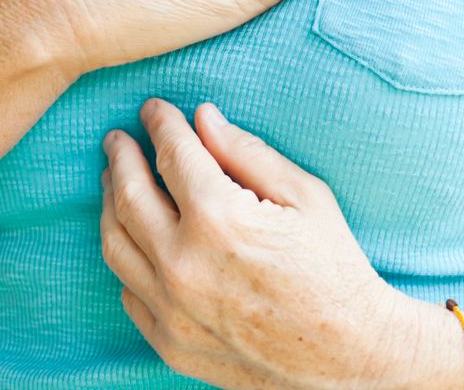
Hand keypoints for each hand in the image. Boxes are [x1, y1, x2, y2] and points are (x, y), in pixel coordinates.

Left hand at [99, 96, 428, 389]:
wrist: (353, 354)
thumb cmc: (336, 269)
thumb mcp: (305, 196)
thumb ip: (246, 153)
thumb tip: (203, 118)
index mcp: (219, 219)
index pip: (172, 154)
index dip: (159, 123)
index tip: (153, 109)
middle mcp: (184, 265)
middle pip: (129, 194)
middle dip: (121, 157)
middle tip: (118, 139)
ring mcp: (173, 310)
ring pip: (117, 243)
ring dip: (110, 204)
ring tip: (114, 182)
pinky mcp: (171, 344)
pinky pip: (129, 290)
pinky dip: (126, 257)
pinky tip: (134, 238)